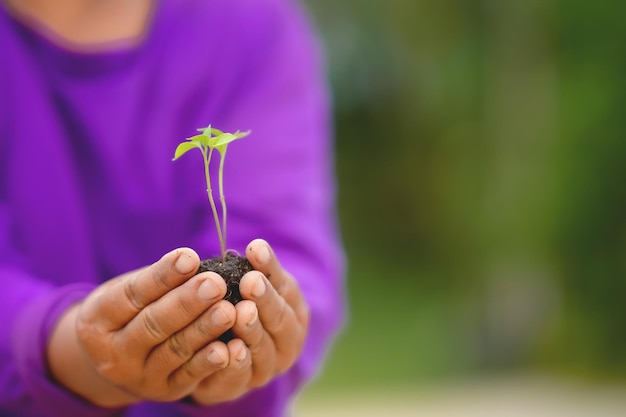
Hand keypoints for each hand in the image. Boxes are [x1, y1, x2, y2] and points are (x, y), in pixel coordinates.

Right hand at [47, 248, 236, 406]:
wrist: (118, 358)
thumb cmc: (131, 310)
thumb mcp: (130, 290)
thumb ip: (157, 279)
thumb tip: (192, 260)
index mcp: (98, 319)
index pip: (132, 294)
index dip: (162, 276)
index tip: (190, 257)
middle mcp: (113, 352)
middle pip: (153, 324)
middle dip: (187, 302)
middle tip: (215, 283)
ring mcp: (139, 376)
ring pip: (174, 350)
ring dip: (203, 330)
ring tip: (227, 310)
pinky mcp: (165, 391)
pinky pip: (188, 376)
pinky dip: (208, 363)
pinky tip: (227, 349)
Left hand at [190, 239, 309, 404]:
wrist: (223, 354)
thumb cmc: (241, 308)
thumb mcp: (255, 286)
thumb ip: (256, 271)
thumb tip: (254, 247)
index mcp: (293, 310)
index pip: (284, 287)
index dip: (270, 268)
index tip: (255, 249)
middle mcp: (287, 341)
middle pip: (280, 320)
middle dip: (265, 300)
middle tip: (251, 282)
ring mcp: (267, 367)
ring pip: (263, 349)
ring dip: (252, 331)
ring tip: (240, 313)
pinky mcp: (242, 387)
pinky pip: (241, 377)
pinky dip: (235, 364)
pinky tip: (228, 349)